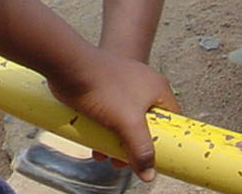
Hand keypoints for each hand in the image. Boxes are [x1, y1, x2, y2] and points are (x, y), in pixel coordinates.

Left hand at [45, 49, 179, 182]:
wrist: (68, 66)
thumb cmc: (102, 88)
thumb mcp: (128, 123)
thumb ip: (141, 150)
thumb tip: (149, 175)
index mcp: (157, 87)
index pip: (172, 119)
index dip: (168, 140)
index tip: (158, 156)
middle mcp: (143, 84)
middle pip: (147, 123)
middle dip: (136, 145)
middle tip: (126, 160)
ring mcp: (123, 85)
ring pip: (127, 121)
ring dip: (118, 141)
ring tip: (106, 156)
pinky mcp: (105, 88)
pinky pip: (111, 114)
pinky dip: (106, 130)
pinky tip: (95, 144)